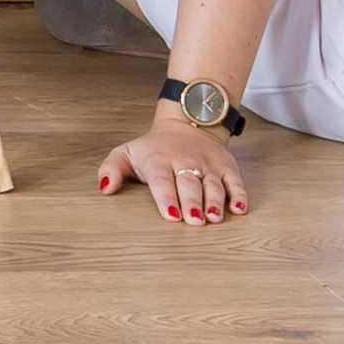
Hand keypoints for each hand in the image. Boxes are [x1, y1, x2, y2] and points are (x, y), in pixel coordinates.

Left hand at [97, 115, 255, 224]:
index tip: (171, 214)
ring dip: (214, 201)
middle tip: (194, 220)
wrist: (187, 123)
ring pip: (213, 184)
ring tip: (214, 218)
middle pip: (189, 184)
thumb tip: (104, 188)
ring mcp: (208, 165)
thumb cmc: (154, 149)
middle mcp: (185, 162)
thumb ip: (111, 169)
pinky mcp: (227, 167)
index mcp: (159, 161)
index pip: (162, 181)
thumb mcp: (127, 152)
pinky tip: (239, 209)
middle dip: (192, 202)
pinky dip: (239, 195)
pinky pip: (235, 181)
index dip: (166, 197)